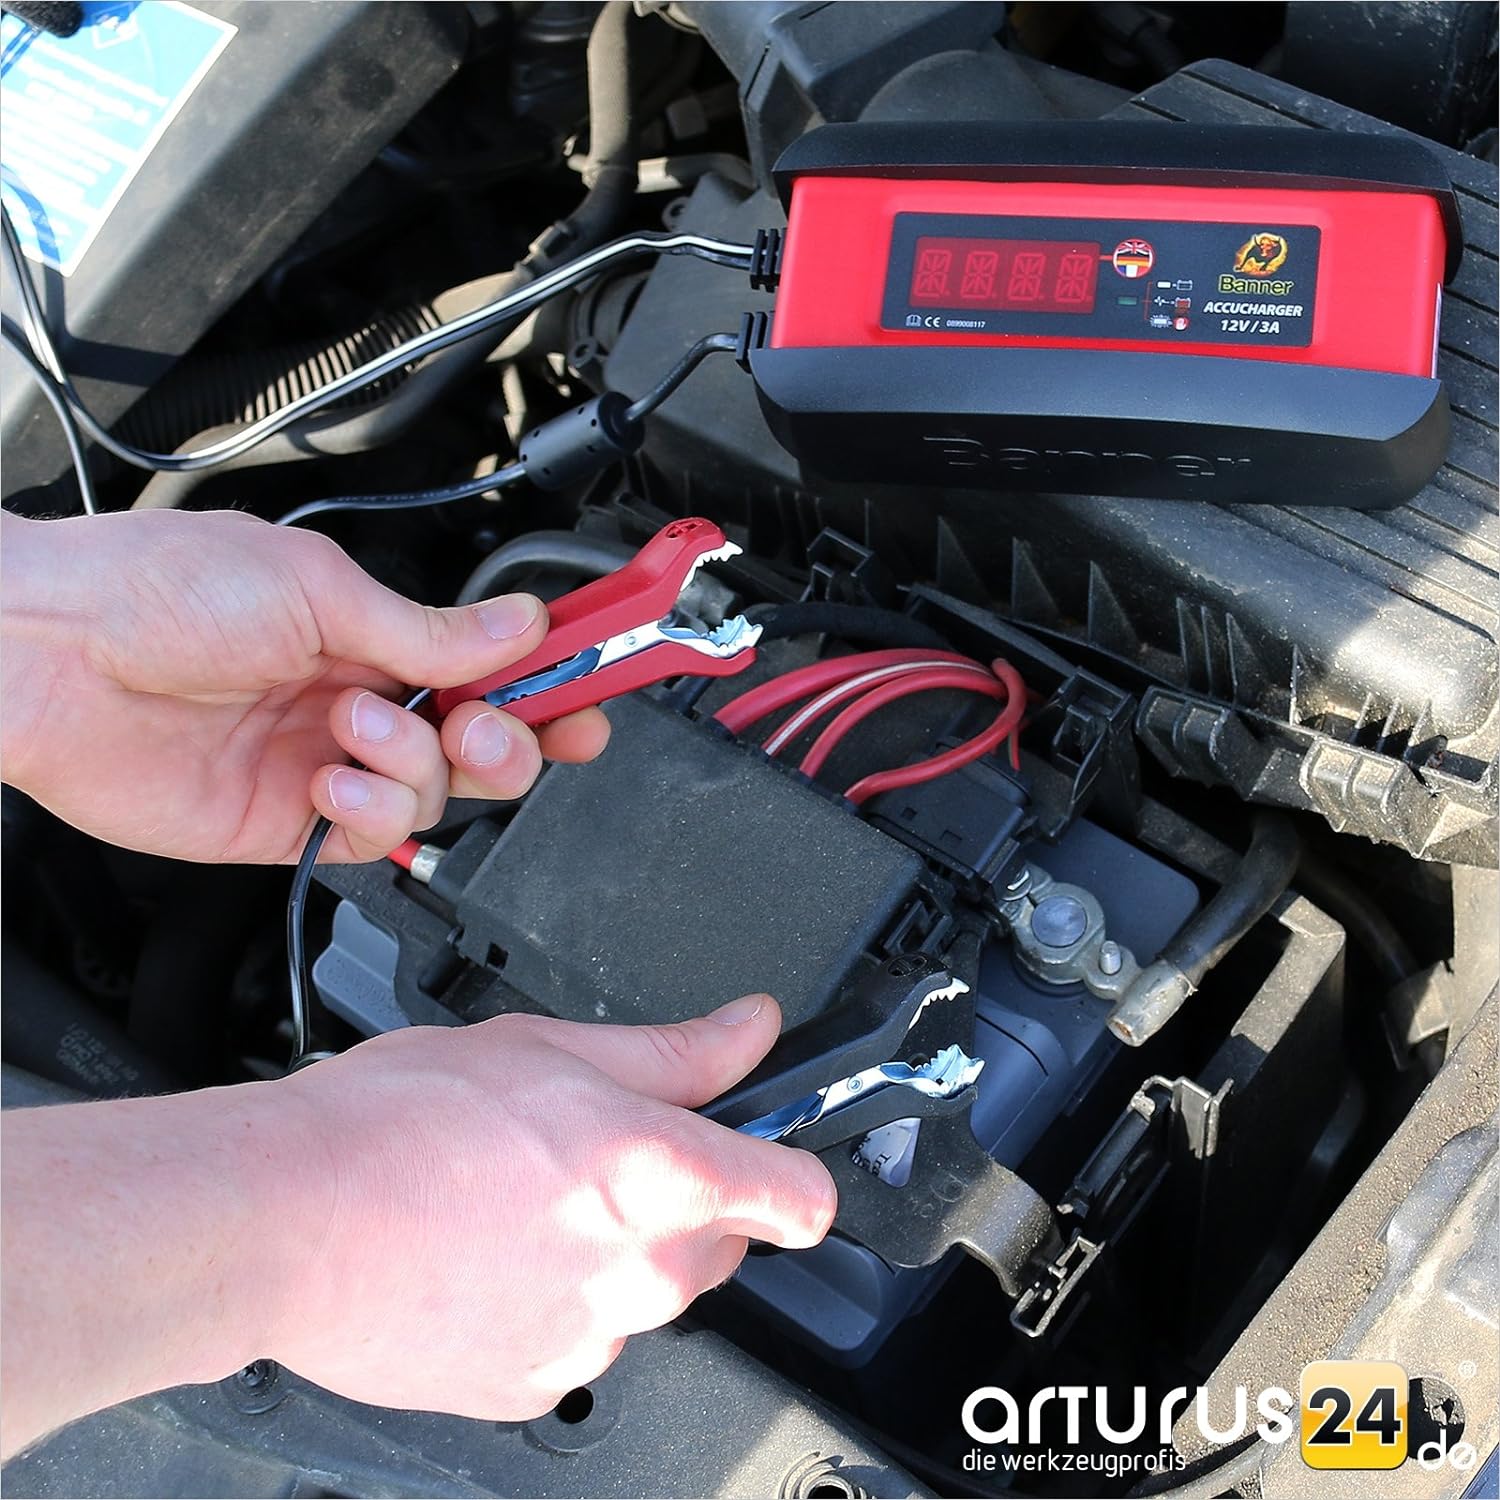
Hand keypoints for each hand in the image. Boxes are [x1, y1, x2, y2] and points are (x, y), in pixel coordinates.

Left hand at [0, 508, 609, 862]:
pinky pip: (374, 833)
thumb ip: (428, 629)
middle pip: (487, 740)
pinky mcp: (288, 821)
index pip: (493, 660)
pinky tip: (331, 777)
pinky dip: (373, 809)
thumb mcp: (314, 589)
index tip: (598, 682)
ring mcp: (328, 760)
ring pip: (439, 792)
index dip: (554, 676)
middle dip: (509, 736)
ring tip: (354, 725)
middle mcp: (361, 694)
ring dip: (417, 761)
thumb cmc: (153, 589)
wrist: (46, 657)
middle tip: (488, 721)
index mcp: (375, 628)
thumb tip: (518, 628)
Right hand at [0, 996, 835, 1453]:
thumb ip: (674, 1050)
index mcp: (662, 1176)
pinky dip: (551, 1300)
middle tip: (590, 1149)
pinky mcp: (534, 1385)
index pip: (804, 1199)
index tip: (768, 1157)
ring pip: (644, 1288)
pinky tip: (486, 1255)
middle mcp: (642, 1270)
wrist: (282, 1220)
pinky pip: (580, 1337)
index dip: (792, 1169)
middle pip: (718, 1241)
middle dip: (681, 1198)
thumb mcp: (550, 1046)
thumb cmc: (399, 1123)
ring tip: (517, 1198)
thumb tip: (749, 1029)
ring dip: (608, 1248)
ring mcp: (590, 1339)